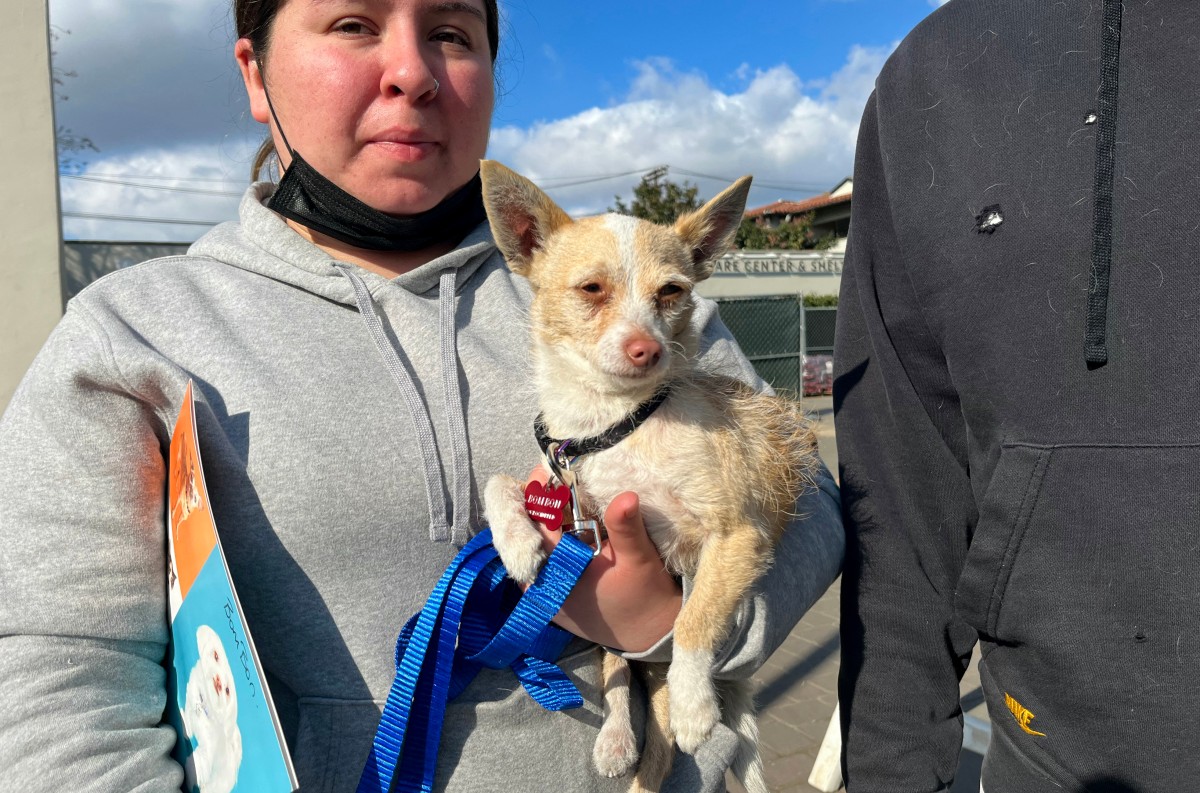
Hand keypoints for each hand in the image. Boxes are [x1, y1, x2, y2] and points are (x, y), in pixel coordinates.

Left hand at [526, 469, 681, 652]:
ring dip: (546, 513)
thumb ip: (627, 529)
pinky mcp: (546, 591)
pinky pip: (539, 551)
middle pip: (526, 526)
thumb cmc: (644, 597)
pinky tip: (569, 518)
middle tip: (564, 473)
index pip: (535, 521)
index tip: (558, 465)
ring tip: (568, 491)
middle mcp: (537, 583)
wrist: (648, 635)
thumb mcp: (639, 561)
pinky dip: (551, 531)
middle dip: (542, 497)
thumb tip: (626, 496)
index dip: (542, 488)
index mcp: (555, 574)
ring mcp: (538, 589)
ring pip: (530, 538)